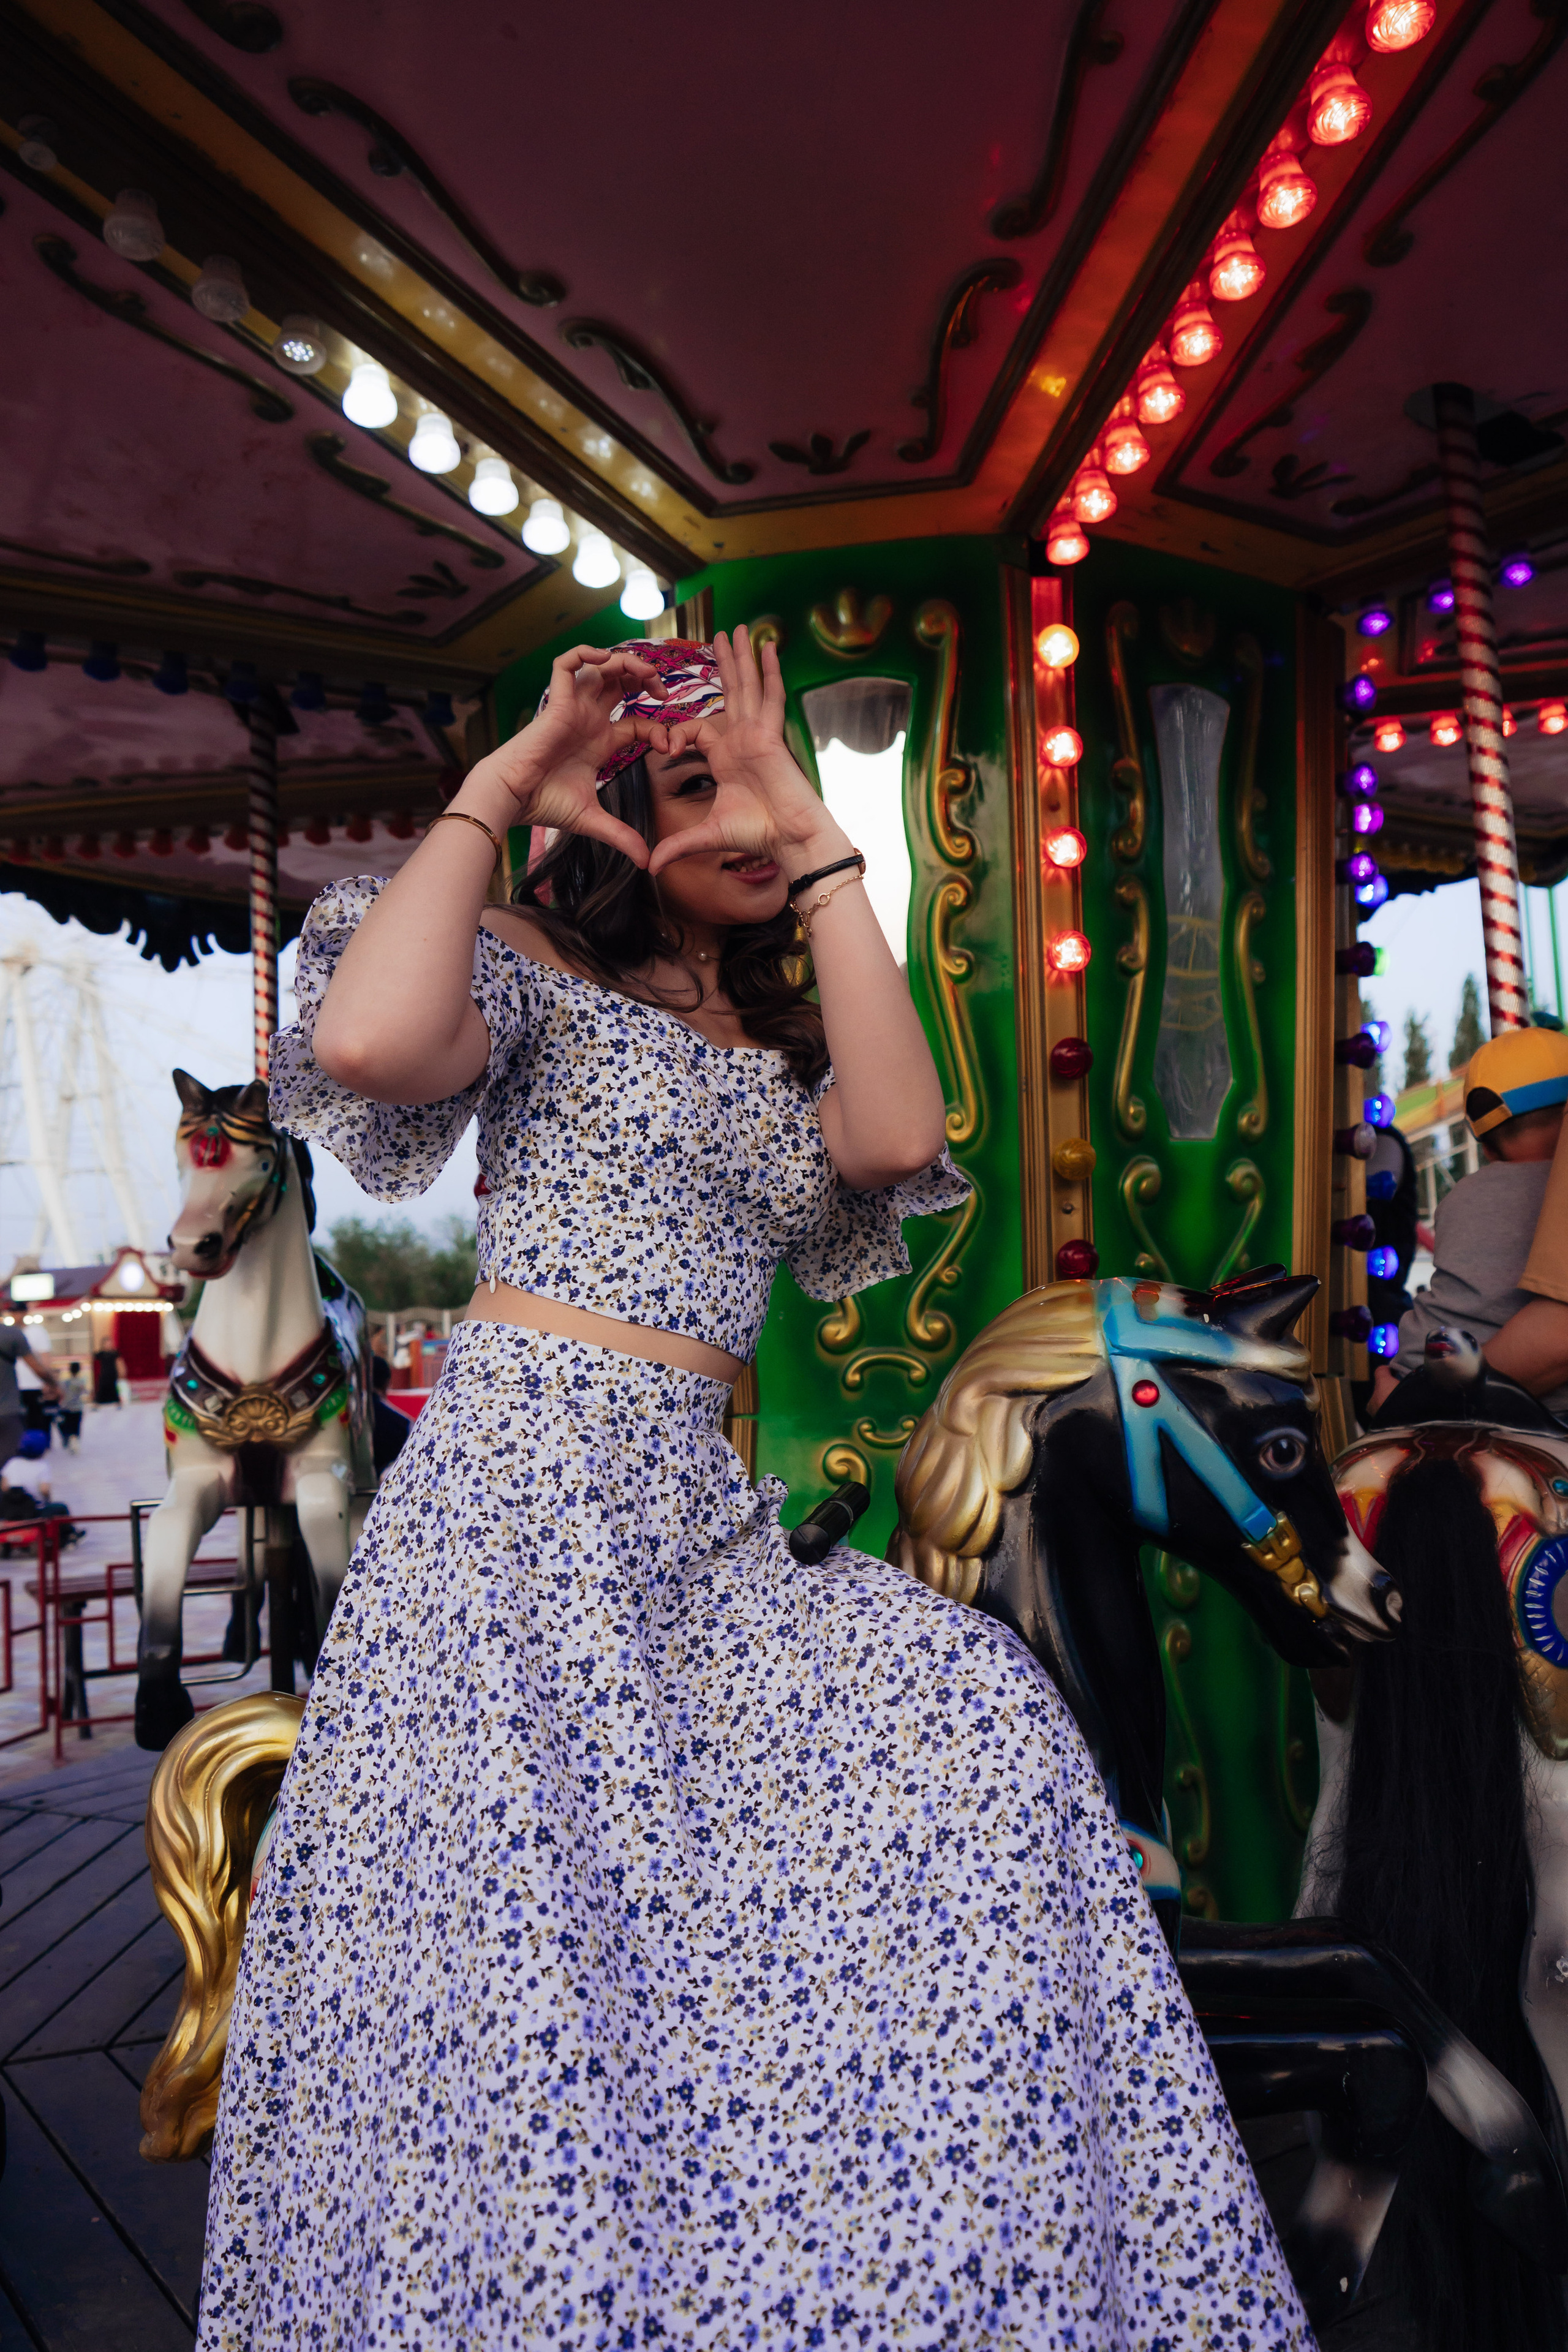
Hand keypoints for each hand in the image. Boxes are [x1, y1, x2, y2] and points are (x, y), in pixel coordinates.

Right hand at [459, 645, 666, 865]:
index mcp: (600, 740)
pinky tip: (604, 658)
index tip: (668, 745)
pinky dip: (584, 653)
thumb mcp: (593, 820)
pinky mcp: (556, 701)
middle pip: (621, 684)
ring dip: (625, 663)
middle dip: (645, 679)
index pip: (637, 722)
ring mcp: (573, 707)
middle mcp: (588, 719)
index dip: (657, 727)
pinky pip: (567, 664)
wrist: (513, 798)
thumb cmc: (544, 804)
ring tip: (643, 673)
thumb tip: (646, 862)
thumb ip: (621, 836)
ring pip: (600, 667)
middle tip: (662, 689)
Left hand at [644, 627, 849, 877]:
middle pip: (730, 693)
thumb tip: (649, 866)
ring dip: (742, 657)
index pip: (698, 729)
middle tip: (718, 634)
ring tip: (737, 628)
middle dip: (724, 664)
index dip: (676, 732)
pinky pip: (770, 696)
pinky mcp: (772, 734)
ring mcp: (758, 734)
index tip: (662, 745)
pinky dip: (770, 671)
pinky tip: (768, 646)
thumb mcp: (706, 836)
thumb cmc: (757, 834)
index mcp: (726, 758)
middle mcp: (742, 740)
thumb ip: (677, 846)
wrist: (789, 838)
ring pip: (748, 687)